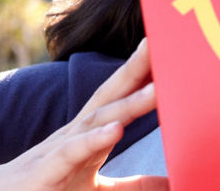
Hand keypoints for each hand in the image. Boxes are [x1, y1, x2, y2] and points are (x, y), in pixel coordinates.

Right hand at [0, 38, 166, 189]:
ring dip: (127, 102)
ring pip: (97, 120)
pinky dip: (93, 139)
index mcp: (88, 135)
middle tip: (163, 44)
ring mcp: (59, 150)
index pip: (118, 98)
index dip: (142, 74)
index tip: (169, 49)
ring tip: (157, 89)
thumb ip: (135, 187)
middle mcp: (74, 135)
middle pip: (110, 96)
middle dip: (136, 69)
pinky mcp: (46, 172)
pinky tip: (115, 129)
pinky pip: (72, 152)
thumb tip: (173, 181)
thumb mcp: (96, 189)